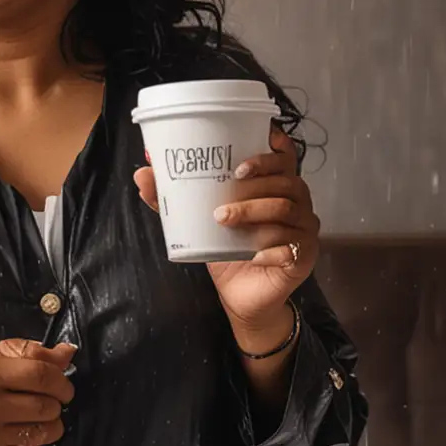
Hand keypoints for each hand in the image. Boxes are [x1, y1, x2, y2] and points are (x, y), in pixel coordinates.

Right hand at [0, 338, 76, 445]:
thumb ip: (22, 353)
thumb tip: (66, 353)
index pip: (44, 375)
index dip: (62, 381)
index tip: (63, 386)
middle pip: (49, 405)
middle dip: (57, 405)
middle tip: (48, 403)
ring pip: (46, 432)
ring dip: (51, 427)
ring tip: (37, 422)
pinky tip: (20, 438)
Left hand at [132, 123, 318, 341]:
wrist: (241, 298)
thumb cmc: (228, 253)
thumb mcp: (199, 223)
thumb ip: (174, 200)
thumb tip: (142, 175)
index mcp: (275, 186)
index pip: (284, 156)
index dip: (272, 147)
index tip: (247, 149)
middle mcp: (296, 202)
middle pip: (286, 180)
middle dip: (254, 182)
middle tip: (227, 185)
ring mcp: (303, 229)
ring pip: (286, 209)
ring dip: (253, 210)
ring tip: (223, 218)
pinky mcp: (303, 256)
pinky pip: (291, 246)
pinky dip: (268, 248)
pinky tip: (251, 254)